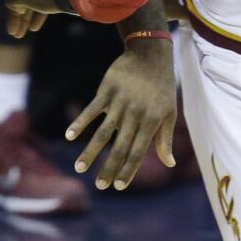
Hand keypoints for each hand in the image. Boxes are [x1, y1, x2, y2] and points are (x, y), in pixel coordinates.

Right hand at [4, 0, 67, 37]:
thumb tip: (12, 5)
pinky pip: (46, 6)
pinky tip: (35, 26)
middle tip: (17, 35)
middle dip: (21, 19)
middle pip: (26, 2)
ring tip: (26, 32)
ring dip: (29, 19)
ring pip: (36, 5)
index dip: (12, 15)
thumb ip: (12, 0)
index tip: (12, 31)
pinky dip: (39, 16)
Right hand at [67, 40, 175, 189]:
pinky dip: (80, 122)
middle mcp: (135, 114)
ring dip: (91, 151)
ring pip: (103, 132)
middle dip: (109, 168)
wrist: (150, 53)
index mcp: (151, 121)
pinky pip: (92, 109)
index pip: (138, 151)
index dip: (129, 169)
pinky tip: (70, 136)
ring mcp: (120, 102)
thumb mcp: (169, 111)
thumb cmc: (162, 85)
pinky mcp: (107, 90)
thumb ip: (165, 139)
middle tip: (99, 186)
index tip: (119, 187)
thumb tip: (170, 163)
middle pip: (120, 146)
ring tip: (80, 168)